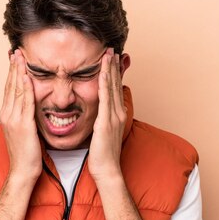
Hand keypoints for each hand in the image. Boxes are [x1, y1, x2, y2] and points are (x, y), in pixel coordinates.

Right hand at [0, 50, 41, 181]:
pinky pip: (25, 102)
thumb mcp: (24, 130)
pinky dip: (26, 88)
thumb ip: (25, 116)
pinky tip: (27, 77)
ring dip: (19, 72)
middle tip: (16, 50)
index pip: (9, 88)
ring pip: (16, 90)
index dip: (12, 72)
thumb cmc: (26, 153)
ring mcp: (13, 119)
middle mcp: (7, 114)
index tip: (15, 58)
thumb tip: (31, 106)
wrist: (22, 171)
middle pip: (10, 85)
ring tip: (21, 57)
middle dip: (14, 67)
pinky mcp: (23, 125)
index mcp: (7, 115)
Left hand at [88, 48, 126, 183]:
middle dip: (114, 66)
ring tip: (109, 54)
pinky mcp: (106, 121)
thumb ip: (103, 120)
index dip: (113, 73)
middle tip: (112, 49)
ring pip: (111, 87)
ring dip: (110, 69)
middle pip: (115, 84)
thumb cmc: (103, 155)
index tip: (111, 59)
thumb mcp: (104, 133)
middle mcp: (118, 112)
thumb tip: (100, 114)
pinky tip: (102, 72)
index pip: (114, 89)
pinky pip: (104, 98)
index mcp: (117, 114)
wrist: (107, 170)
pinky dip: (104, 83)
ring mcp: (113, 116)